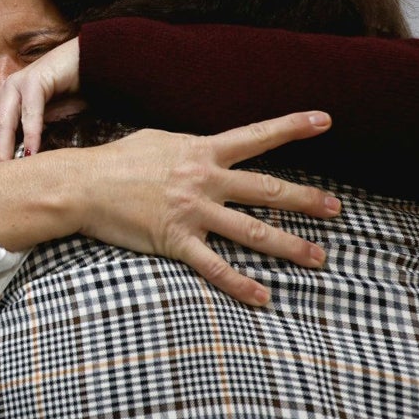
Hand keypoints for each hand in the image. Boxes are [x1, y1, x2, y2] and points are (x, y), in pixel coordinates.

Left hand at [0, 37, 79, 160]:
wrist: (86, 65)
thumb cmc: (64, 97)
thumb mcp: (39, 123)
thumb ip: (23, 140)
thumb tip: (14, 174)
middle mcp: (2, 95)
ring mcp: (16, 86)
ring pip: (2, 123)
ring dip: (3, 148)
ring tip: (5, 170)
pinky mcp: (35, 80)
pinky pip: (30, 110)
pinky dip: (31, 132)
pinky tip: (33, 150)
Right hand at [0, 111, 341, 306]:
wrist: (82, 186)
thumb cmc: (117, 160)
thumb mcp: (158, 140)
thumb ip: (190, 146)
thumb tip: (210, 146)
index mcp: (201, 151)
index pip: (256, 137)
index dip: (292, 127)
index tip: (325, 121)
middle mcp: (203, 180)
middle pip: (266, 190)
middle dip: (306, 201)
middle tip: (336, 209)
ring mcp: (192, 213)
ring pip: (251, 231)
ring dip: (289, 246)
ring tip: (318, 258)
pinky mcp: (176, 241)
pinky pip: (215, 266)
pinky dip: (241, 285)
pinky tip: (264, 297)